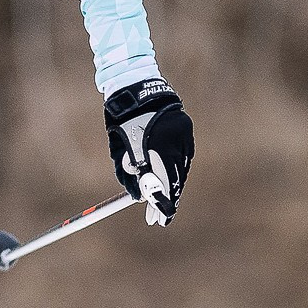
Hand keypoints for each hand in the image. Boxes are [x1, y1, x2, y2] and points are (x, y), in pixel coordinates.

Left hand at [104, 78, 192, 223]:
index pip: (163, 183)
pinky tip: (169, 179)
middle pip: (175, 180)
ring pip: (181, 170)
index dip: (162, 204)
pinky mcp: (186, 131)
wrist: (136, 87)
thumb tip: (139, 197)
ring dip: (172, 186)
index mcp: (157, 146)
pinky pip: (184, 157)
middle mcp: (175, 142)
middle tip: (157, 218)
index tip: (159, 220)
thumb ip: (130, 173)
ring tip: (162, 201)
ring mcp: (184, 136)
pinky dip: (176, 169)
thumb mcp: (121, 149)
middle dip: (166, 200)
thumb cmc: (122, 119)